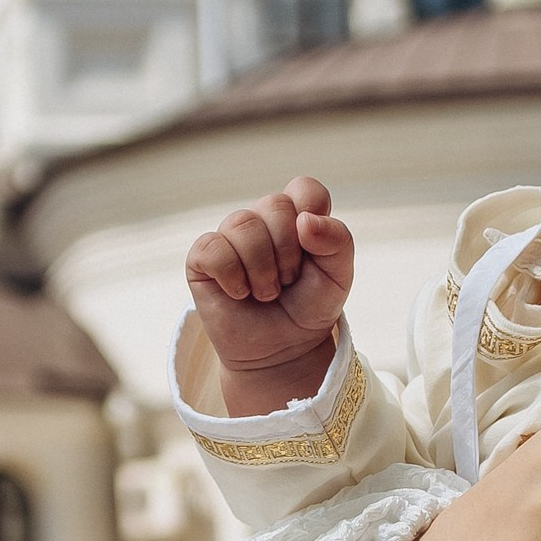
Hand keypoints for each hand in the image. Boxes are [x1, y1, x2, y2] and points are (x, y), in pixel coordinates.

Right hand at [185, 174, 354, 413]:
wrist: (283, 351)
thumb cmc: (309, 308)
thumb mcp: (338, 276)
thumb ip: (337, 241)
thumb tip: (305, 220)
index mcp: (297, 216)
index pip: (304, 189)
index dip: (313, 214)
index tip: (314, 250)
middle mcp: (262, 220)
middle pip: (275, 205)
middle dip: (289, 252)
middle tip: (289, 281)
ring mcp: (230, 237)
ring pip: (242, 224)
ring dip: (262, 269)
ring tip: (267, 293)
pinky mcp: (202, 259)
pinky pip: (213, 248)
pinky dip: (232, 276)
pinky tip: (239, 293)